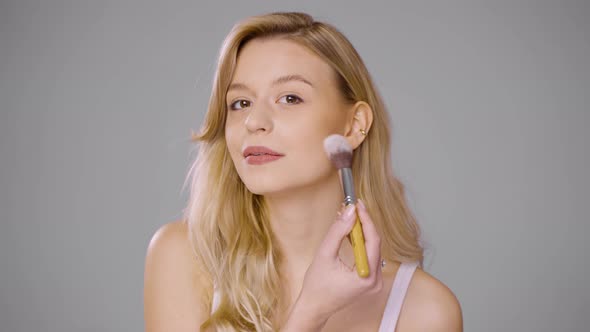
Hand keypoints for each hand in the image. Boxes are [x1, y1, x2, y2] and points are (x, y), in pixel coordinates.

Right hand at [282, 199, 382, 330]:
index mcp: (366, 276)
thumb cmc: (317, 285)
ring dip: (361, 233)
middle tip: (352, 209)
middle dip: (363, 224)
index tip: (358, 205)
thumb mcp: (325, 253)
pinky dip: (360, 243)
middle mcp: (375, 281)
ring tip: (348, 219)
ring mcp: (374, 282)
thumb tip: (349, 212)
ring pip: (372, 249)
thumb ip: (338, 231)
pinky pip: (368, 256)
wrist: (314, 306)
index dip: (366, 220)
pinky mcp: (369, 280)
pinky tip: (351, 233)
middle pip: (374, 244)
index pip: (373, 241)